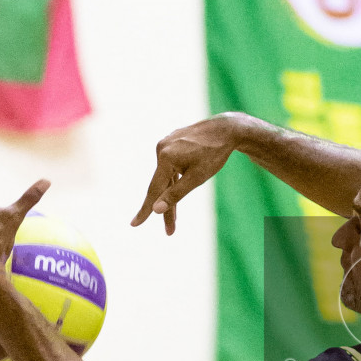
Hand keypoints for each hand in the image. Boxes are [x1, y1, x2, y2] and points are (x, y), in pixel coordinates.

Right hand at [133, 113, 249, 232]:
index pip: (154, 190)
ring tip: (176, 217)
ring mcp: (165, 144)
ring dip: (171, 194)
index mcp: (165, 158)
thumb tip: (156, 209)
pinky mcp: (171, 143)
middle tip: (170, 231)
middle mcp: (161, 149)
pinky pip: (170, 167)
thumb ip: (176, 194)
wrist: (226, 129)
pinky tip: (179, 184)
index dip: (145, 210)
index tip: (134, 224)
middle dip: (166, 208)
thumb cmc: (214, 154)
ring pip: (166, 177)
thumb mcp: (197, 178)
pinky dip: (174, 180)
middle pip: (161, 185)